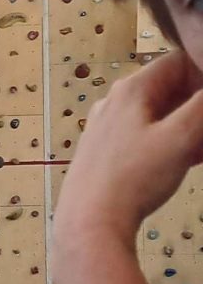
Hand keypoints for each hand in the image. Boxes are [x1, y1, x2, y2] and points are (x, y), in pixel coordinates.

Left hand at [54, 51, 202, 250]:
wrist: (91, 221)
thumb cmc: (133, 177)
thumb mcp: (180, 136)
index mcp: (131, 90)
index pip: (179, 62)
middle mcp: (117, 103)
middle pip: (173, 89)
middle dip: (201, 108)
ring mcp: (112, 127)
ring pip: (165, 116)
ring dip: (193, 128)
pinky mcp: (111, 152)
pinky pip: (152, 136)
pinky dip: (177, 143)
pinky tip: (192, 161)